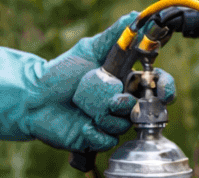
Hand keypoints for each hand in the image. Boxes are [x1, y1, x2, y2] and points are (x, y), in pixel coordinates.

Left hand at [0, 12, 175, 150]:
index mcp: (124, 80)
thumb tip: (134, 15)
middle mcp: (122, 102)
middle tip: (117, 101)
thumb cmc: (60, 72)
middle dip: (131, 105)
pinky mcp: (99, 139)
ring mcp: (111, 121)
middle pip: (145, 108)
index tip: (162, 91)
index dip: (165, 88)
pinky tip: (82, 124)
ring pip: (125, 125)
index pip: (156, 84)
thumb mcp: (88, 50)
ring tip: (88, 109)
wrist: (33, 97)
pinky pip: (109, 141)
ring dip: (106, 116)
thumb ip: (113, 37)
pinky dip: (96, 132)